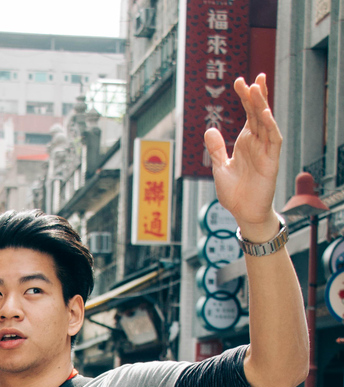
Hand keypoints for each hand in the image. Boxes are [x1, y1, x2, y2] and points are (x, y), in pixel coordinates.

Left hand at [204, 74, 282, 241]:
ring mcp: (265, 151)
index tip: (239, 81)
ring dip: (262, 105)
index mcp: (245, 142)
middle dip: (256, 96)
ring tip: (258, 88)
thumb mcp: (220, 166)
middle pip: (258, 114)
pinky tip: (264, 113)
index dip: (245, 98)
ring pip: (266, 123)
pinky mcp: (271, 162)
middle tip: (253, 77)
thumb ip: (216, 148)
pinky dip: (269, 126)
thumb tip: (209, 129)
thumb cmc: (234, 191)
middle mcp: (257, 143)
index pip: (247, 114)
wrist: (243, 212)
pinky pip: (272, 140)